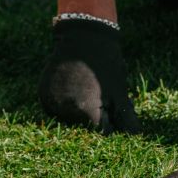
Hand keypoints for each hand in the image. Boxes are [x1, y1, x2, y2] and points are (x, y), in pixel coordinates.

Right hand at [38, 18, 140, 134]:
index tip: (110, 108)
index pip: (100, 133)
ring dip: (77, 114)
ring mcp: (51, 103)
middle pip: (83, 129)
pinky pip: (54, 111)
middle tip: (98, 95)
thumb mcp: (120, 94)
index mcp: (86, 111)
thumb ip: (128, 120)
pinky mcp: (42, 96)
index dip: (109, 123)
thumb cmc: (107, 66)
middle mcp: (65, 110)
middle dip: (92, 118)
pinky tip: (72, 90)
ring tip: (84, 90)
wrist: (83, 38)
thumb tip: (135, 138)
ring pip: (68, 121)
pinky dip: (64, 106)